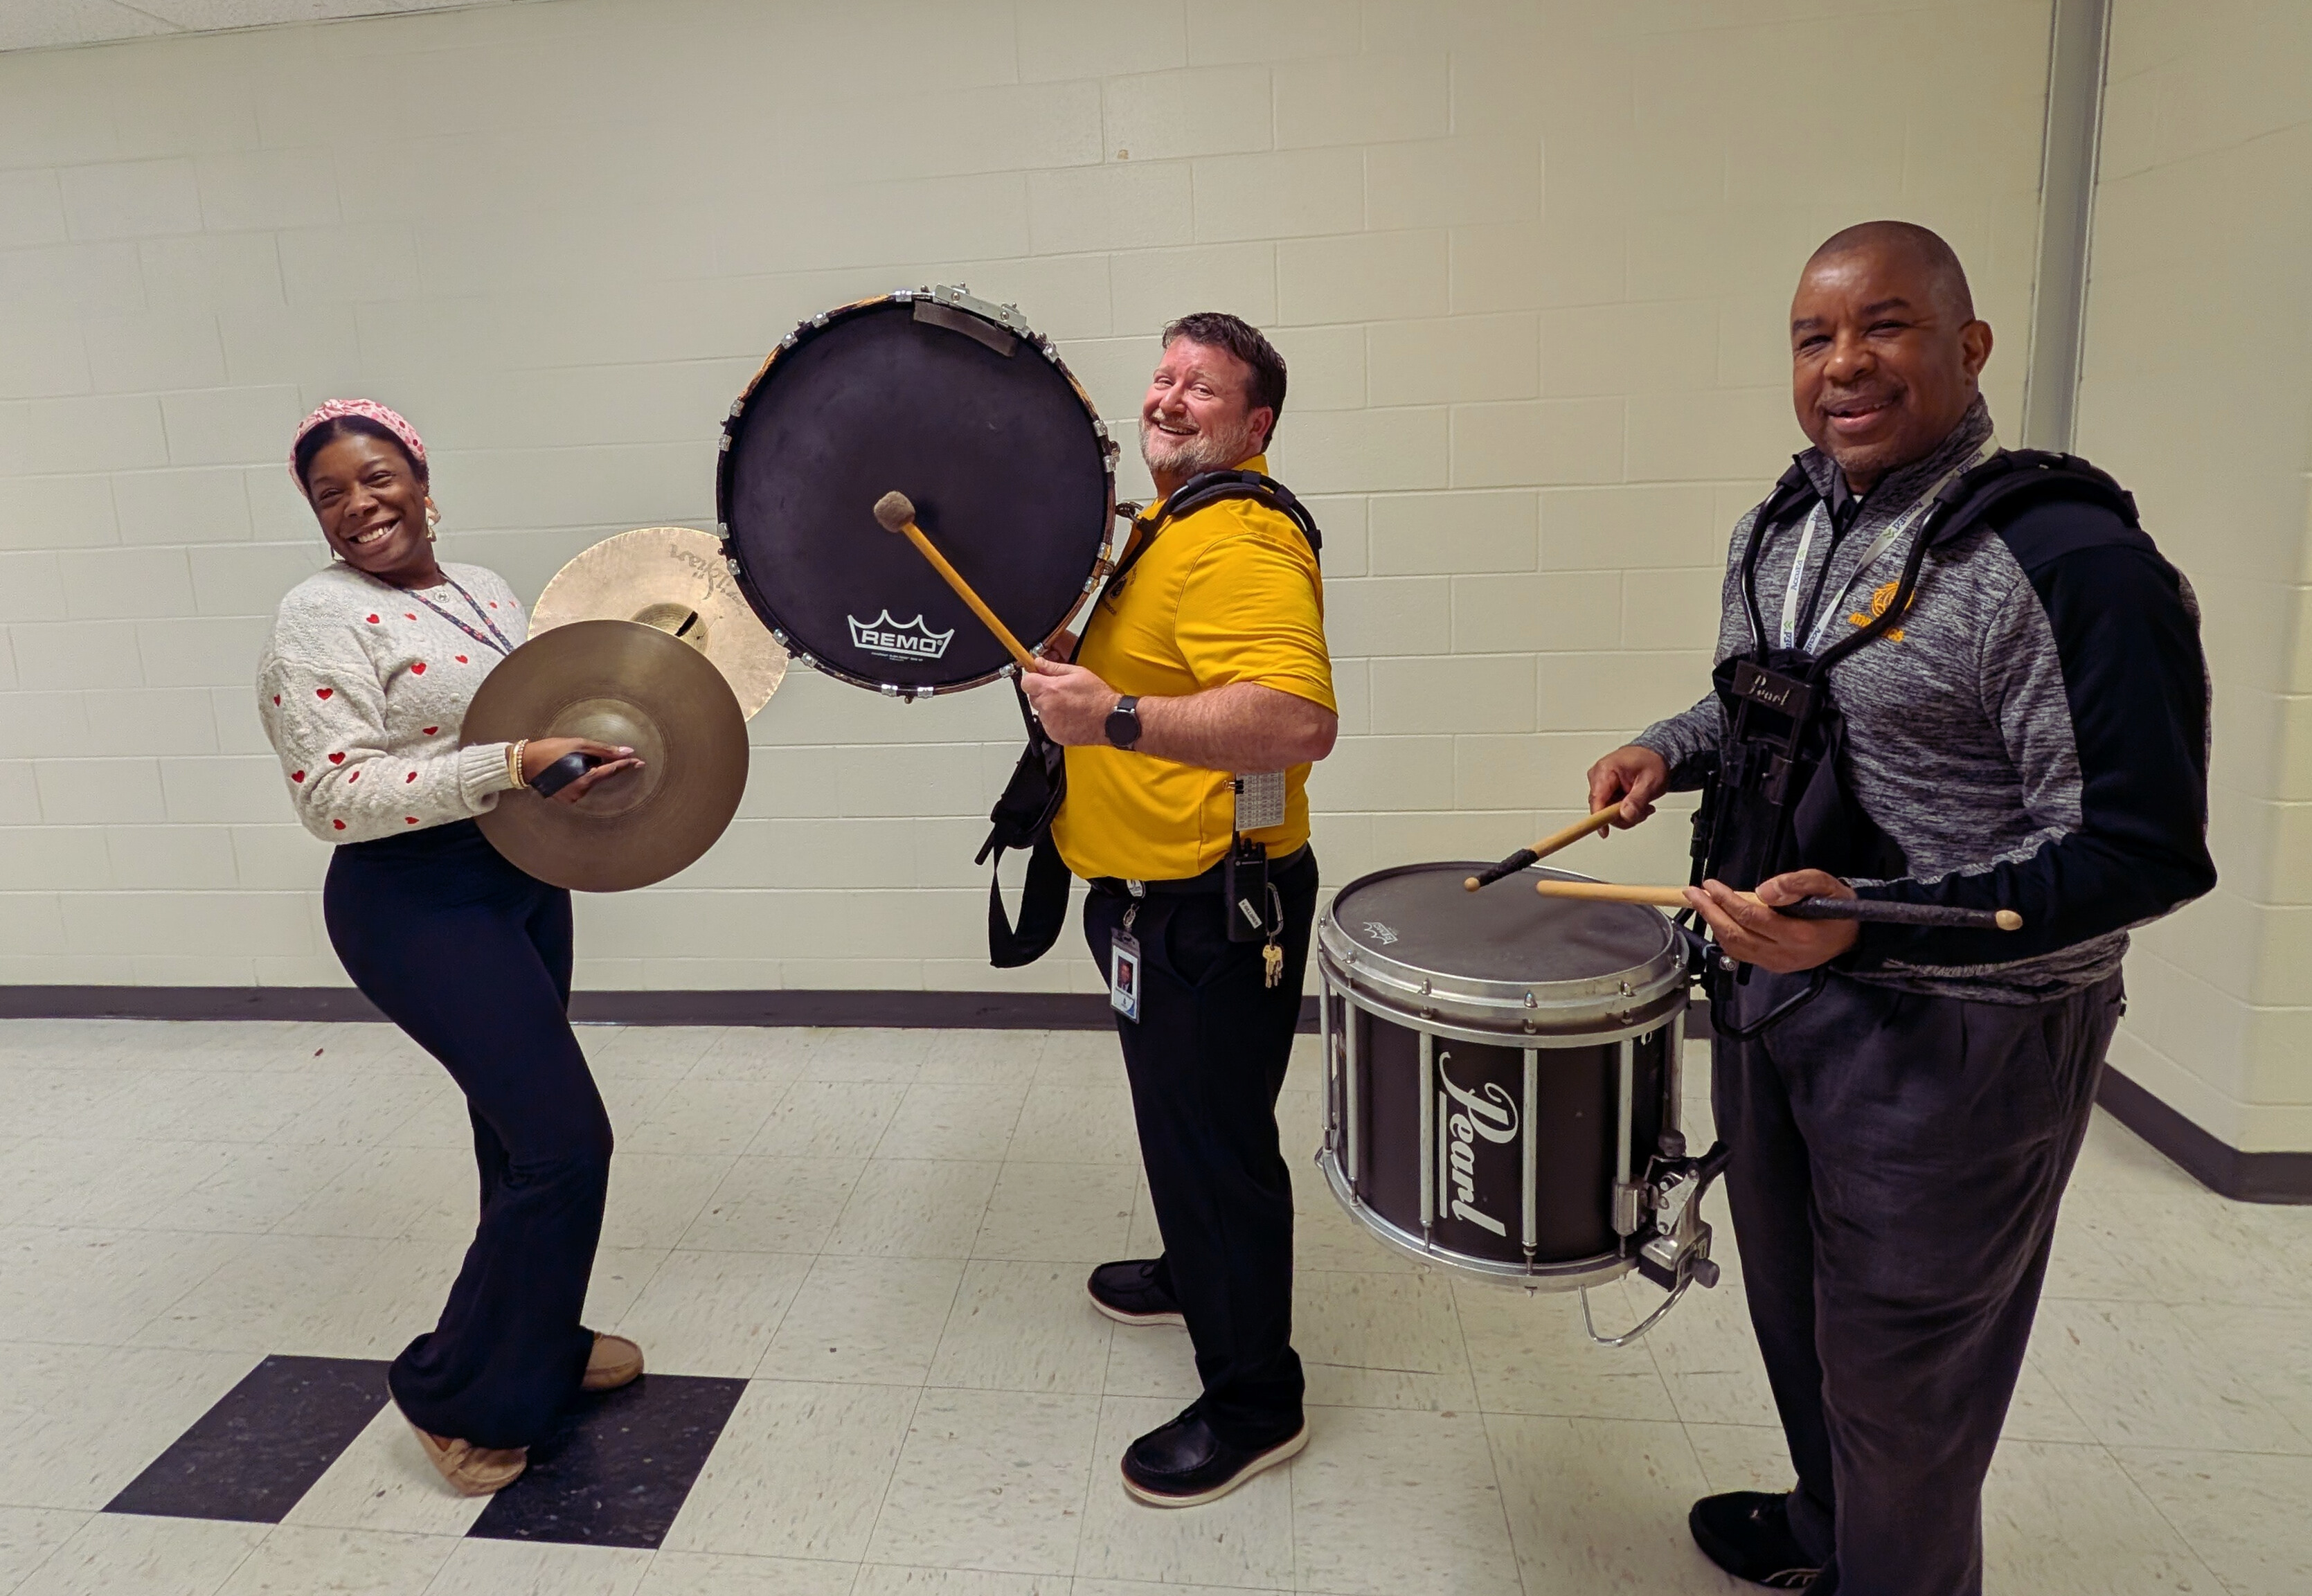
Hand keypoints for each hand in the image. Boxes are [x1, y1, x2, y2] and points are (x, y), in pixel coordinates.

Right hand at [522, 736, 642, 805]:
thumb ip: (604, 750)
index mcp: (585, 780)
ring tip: (568, 759)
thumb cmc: (550, 750)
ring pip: (589, 780)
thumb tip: (627, 751)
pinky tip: (565, 767)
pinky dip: (578, 775)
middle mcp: (581, 793)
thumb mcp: (578, 745)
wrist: (524, 763)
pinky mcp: (565, 798)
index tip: (639, 762)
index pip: (611, 771)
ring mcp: (572, 798)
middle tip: (582, 752)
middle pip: (599, 775)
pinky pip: (579, 785)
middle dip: (597, 763)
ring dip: (586, 769)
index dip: (626, 765)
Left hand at [1018, 658, 1121, 747]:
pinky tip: (1070, 716)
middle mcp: (1047, 707)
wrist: (1110, 719)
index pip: (1026, 682)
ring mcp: (1050, 723)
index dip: (1033, 679)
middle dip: (1043, 693)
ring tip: (1069, 705)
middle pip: (1033, 697)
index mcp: (1050, 690)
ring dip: (1050, 708)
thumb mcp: (1078, 673)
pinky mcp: (1054, 734)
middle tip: (1061, 692)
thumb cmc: (1098, 697)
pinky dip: (1056, 721)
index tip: (1039, 678)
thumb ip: (1054, 667)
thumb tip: (1040, 663)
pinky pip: (1048, 724)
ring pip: (1041, 712)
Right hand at [1587, 744, 1669, 829]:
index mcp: (1606, 769)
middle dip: (1623, 815)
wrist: (1653, 754)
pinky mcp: (1604, 789)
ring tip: (1643, 805)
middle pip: (1602, 809)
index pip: (1597, 799)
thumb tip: (1625, 815)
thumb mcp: (1651, 782)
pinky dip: (1624, 809)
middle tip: (1643, 811)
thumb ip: (1637, 800)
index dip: (1599, 818)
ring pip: (1606, 811)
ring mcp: (1599, 783)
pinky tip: (1636, 803)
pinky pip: (1609, 807)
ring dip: (1626, 813)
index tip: (1604, 832)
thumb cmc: (1651, 762)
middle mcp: (1598, 776)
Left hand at [1683, 868, 1858, 973]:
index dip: (1727, 900)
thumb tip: (1763, 891)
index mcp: (1799, 934)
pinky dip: (1725, 937)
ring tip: (1701, 903)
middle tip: (1693, 893)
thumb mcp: (1825, 885)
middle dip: (1710, 912)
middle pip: (1736, 934)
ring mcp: (1778, 963)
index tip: (1711, 884)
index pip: (1751, 917)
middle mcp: (1785, 953)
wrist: (1853, 936)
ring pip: (1735, 947)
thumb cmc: (1838, 907)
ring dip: (1714, 924)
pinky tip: (1718, 921)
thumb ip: (1796, 884)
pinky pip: (1741, 954)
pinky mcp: (1774, 967)